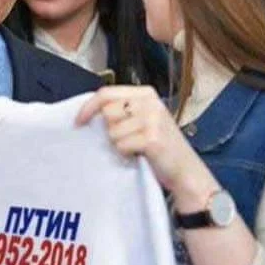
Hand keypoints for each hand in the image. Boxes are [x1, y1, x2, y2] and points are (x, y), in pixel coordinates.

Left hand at [75, 86, 217, 205]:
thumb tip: (88, 112)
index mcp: (146, 93)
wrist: (186, 171)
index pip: (106, 93)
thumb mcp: (143, 119)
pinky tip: (140, 155)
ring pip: (112, 131)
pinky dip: (126, 154)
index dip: (88, 107)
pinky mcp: (152, 138)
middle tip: (128, 139)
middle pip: (107, 113)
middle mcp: (150, 103)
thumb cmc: (160, 147)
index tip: (78, 121)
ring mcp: (152, 120)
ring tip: (137, 148)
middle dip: (110, 130)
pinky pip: (121, 145)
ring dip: (119, 144)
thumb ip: (122, 110)